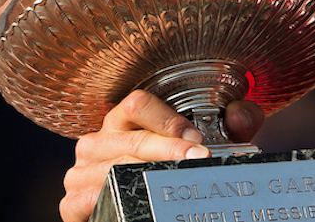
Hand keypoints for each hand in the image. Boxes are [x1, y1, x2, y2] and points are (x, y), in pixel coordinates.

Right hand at [59, 90, 263, 221]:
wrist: (137, 212)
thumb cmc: (166, 173)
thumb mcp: (202, 146)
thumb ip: (231, 126)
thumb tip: (242, 114)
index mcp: (124, 121)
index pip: (137, 103)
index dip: (169, 119)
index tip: (197, 137)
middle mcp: (99, 142)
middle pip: (132, 139)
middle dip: (169, 150)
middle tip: (198, 159)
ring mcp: (81, 172)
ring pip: (112, 168)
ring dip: (146, 175)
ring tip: (175, 181)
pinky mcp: (72, 204)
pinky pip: (86, 199)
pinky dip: (112, 198)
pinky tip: (139, 201)